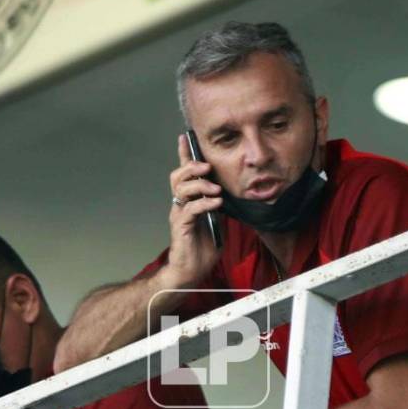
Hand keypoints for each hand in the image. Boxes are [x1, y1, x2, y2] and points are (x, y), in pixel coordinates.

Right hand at [162, 134, 223, 288]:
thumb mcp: (217, 222)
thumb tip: (229, 193)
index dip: (184, 155)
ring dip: (200, 185)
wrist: (191, 272)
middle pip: (178, 176)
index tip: (185, 137)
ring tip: (215, 189)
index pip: (184, 173)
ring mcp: (179, 214)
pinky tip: (216, 203)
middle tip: (206, 167)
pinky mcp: (181, 226)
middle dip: (191, 166)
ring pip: (182, 189)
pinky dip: (204, 203)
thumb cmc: (202, 249)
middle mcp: (181, 204)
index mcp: (189, 201)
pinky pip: (190, 209)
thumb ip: (219, 206)